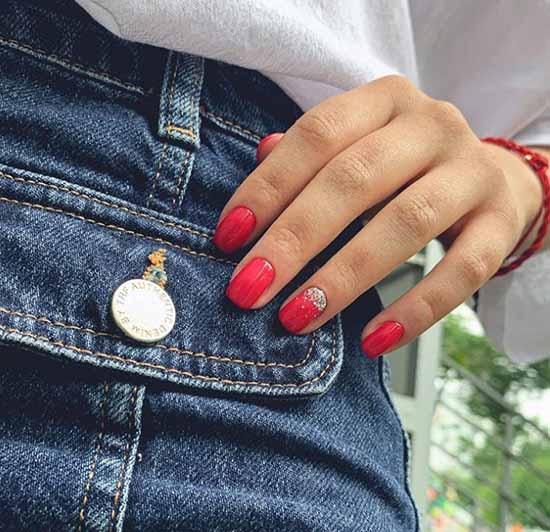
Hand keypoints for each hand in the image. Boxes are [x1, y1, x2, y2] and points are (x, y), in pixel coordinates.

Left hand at [212, 76, 542, 357]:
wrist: (494, 179)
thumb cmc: (406, 167)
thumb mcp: (359, 145)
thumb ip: (311, 154)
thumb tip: (259, 159)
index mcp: (385, 100)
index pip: (318, 133)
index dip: (268, 187)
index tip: (228, 238)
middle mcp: (432, 125)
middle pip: (354, 180)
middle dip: (294, 239)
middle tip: (248, 290)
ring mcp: (473, 171)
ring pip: (406, 223)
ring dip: (343, 276)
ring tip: (296, 318)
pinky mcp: (501, 222)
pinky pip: (462, 270)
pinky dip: (416, 309)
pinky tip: (373, 341)